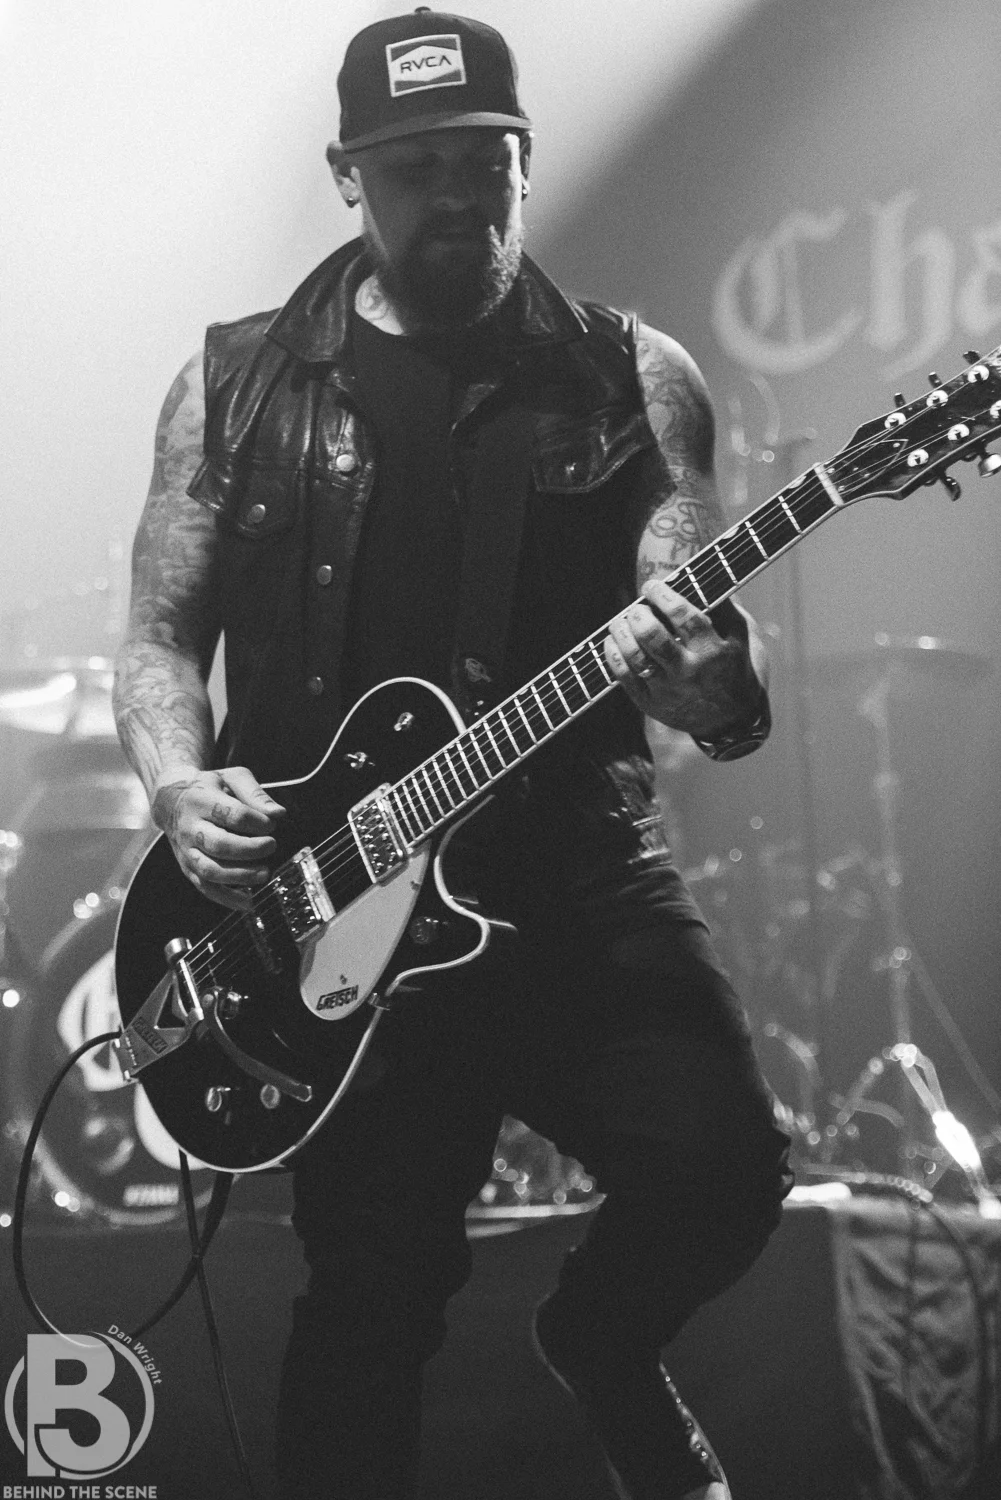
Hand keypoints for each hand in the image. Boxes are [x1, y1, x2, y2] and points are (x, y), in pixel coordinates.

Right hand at [151, 767, 285, 910]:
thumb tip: (278, 814)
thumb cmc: (209, 787)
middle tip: (272, 845)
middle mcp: (190, 828)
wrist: (171, 800)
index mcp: (201, 800)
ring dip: (240, 876)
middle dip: (250, 849)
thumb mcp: (231, 778)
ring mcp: (187, 850)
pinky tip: (249, 902)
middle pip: (219, 844)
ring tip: (265, 873)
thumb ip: (255, 793)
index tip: (272, 824)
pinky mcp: (188, 867)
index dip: (256, 822)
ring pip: (210, 870)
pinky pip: (205, 888)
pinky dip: (227, 898)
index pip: (231, 814)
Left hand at [604, 578, 762, 734]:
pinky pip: (623, 676)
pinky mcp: (650, 704)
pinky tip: (614, 640)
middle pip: (654, 638)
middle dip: (639, 616)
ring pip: (635, 657)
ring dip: (621, 633)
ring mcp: (668, 690)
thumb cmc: (733, 667)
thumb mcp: (739, 636)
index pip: (685, 617)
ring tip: (620, 621)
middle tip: (637, 608)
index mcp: (714, 652)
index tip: (652, 586)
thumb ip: (722, 606)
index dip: (664, 597)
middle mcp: (690, 672)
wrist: (729, 720)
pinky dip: (613, 654)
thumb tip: (699, 573)